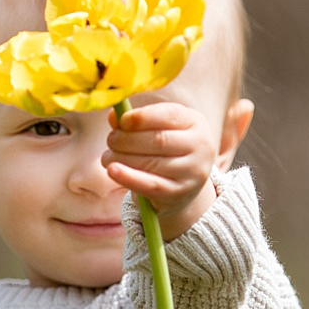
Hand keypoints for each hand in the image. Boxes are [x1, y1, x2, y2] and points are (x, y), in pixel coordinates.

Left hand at [102, 102, 217, 240]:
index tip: (121, 120)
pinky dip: (128, 178)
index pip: (170, 115)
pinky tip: (112, 171)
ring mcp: (193, 171)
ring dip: (122, 158)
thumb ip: (135, 122)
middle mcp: (201, 146)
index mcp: (195, 122)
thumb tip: (113, 115)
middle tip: (110, 140)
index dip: (143, 117)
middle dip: (127, 139)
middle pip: (159, 140)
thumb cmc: (165, 151)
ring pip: (152, 163)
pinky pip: (150, 185)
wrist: (182, 186)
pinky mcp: (180, 193)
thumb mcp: (156, 130)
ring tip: (107, 157)